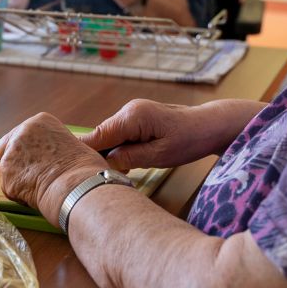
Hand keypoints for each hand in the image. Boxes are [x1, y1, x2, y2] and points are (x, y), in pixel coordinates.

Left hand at [0, 113, 107, 220]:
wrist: (77, 187)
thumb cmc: (84, 169)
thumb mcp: (72, 144)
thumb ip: (55, 146)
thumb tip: (55, 159)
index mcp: (40, 121)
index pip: (21, 134)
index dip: (28, 150)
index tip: (38, 160)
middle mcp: (22, 132)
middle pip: (5, 147)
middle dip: (15, 162)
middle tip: (31, 175)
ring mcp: (11, 154)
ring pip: (7, 169)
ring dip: (18, 178)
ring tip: (39, 187)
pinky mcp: (6, 176)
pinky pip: (10, 187)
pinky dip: (20, 193)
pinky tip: (36, 195)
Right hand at [79, 99, 264, 170]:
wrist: (209, 125)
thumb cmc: (189, 140)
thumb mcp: (160, 156)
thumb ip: (130, 158)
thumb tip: (106, 163)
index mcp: (132, 117)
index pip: (97, 136)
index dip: (86, 154)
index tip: (77, 172)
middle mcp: (128, 110)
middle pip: (101, 136)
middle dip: (101, 157)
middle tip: (107, 177)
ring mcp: (132, 112)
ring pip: (109, 136)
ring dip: (112, 154)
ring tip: (126, 171)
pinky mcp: (137, 117)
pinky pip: (120, 134)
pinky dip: (121, 148)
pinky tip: (132, 162)